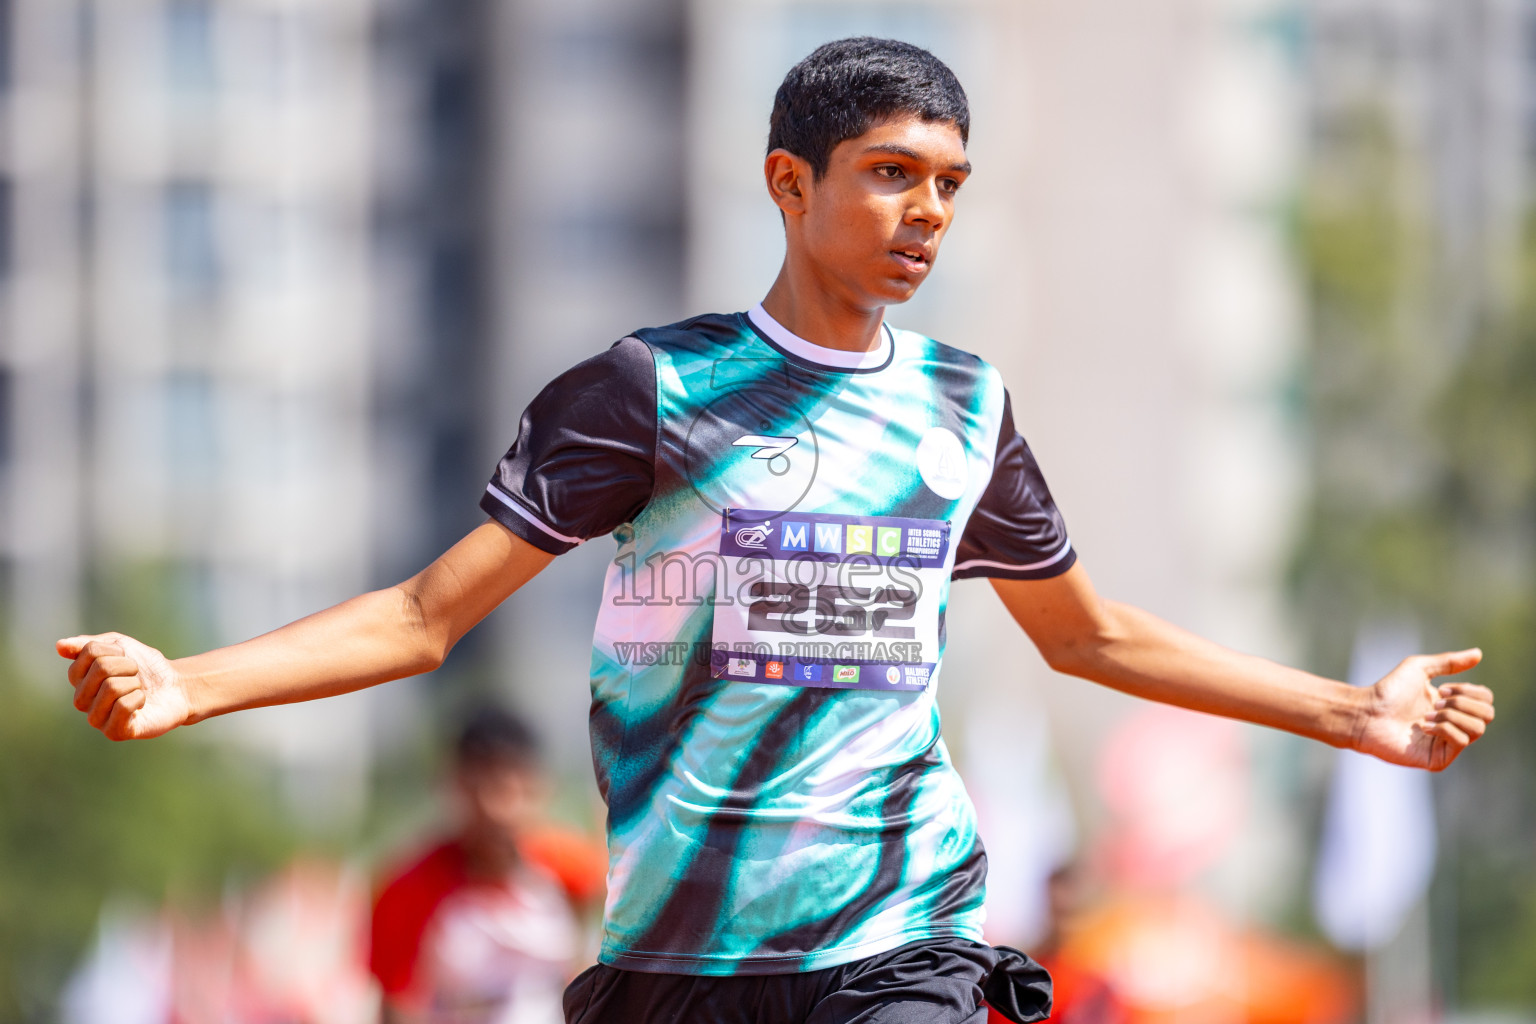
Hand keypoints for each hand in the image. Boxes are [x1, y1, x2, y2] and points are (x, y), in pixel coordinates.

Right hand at [56, 633, 193, 740]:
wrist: (177, 687)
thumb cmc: (146, 667)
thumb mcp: (119, 646)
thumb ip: (88, 645)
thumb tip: (59, 645)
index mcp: (80, 679)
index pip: (88, 652)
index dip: (114, 650)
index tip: (125, 657)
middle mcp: (82, 700)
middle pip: (100, 668)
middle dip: (127, 665)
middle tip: (136, 674)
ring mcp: (96, 718)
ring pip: (112, 687)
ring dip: (134, 683)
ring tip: (138, 690)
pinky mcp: (114, 732)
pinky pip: (123, 707)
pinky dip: (139, 698)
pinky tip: (141, 703)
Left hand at [1355, 649, 1492, 770]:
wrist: (1366, 712)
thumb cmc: (1388, 691)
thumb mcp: (1419, 668)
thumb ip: (1448, 662)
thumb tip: (1479, 653)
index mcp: (1454, 706)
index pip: (1486, 699)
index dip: (1469, 690)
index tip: (1442, 688)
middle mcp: (1455, 725)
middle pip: (1488, 714)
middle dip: (1462, 702)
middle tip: (1435, 701)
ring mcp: (1448, 744)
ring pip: (1478, 728)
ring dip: (1451, 715)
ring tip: (1426, 715)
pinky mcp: (1439, 759)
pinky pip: (1461, 741)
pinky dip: (1444, 729)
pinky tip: (1423, 727)